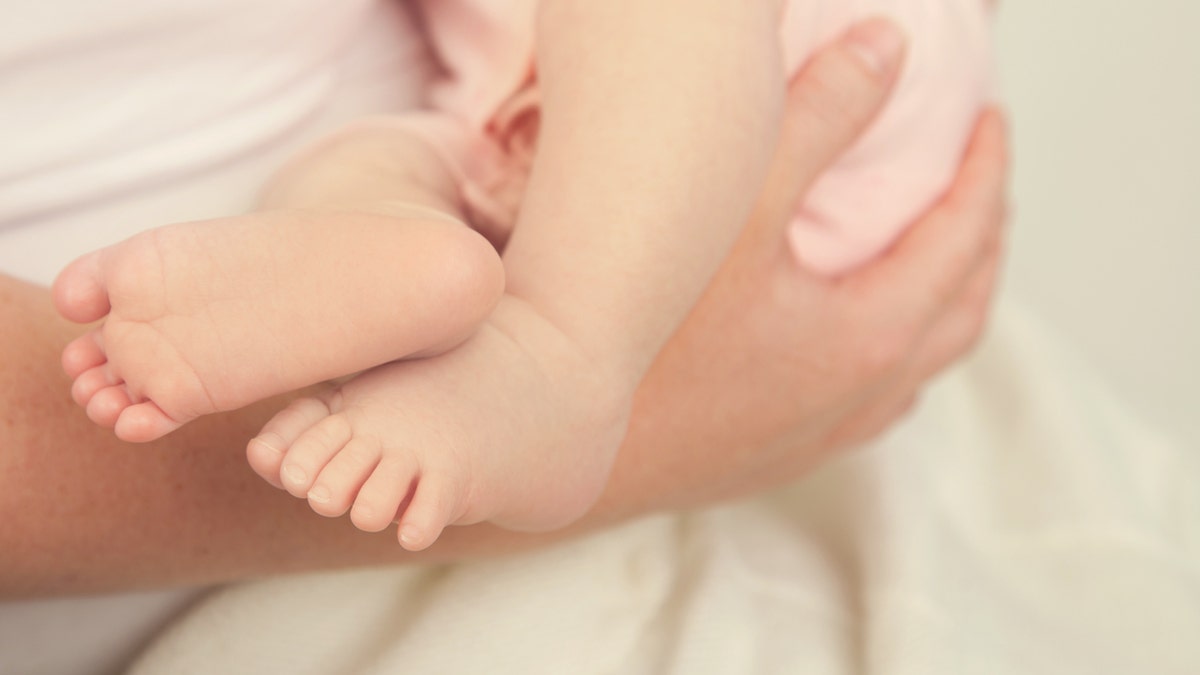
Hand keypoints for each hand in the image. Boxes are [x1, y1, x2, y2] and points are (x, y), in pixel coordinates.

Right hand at [594, 19, 1008, 517]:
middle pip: (962, 310)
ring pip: (920, 365)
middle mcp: (860, 398)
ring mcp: (820, 436)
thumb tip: (885, 51)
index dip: (985, 174)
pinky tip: (857, 339)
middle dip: (982, 239)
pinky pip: (873, 402)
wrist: (566, 447)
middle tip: (977, 184)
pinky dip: (894, 355)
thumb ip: (818, 120)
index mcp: (870, 337)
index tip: (989, 127)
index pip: (963, 241)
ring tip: (933, 257)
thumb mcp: (736, 207)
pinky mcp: (778, 457)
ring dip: (944, 303)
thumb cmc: (643, 343)